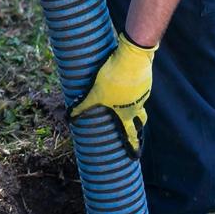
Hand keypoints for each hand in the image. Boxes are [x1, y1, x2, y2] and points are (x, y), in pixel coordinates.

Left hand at [69, 32, 157, 156]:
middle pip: (140, 119)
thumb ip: (83, 105)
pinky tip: (125, 77)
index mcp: (126, 112)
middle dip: (138, 127)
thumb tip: (69, 117)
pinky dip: (133, 85)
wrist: (132, 59)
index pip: (130, 133)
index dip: (133, 144)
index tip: (136, 154)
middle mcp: (138, 105)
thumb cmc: (113, 78)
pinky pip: (139, 85)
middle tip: (137, 131)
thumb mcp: (94, 93)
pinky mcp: (145, 78)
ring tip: (126, 99)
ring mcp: (144, 92)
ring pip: (139, 101)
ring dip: (135, 104)